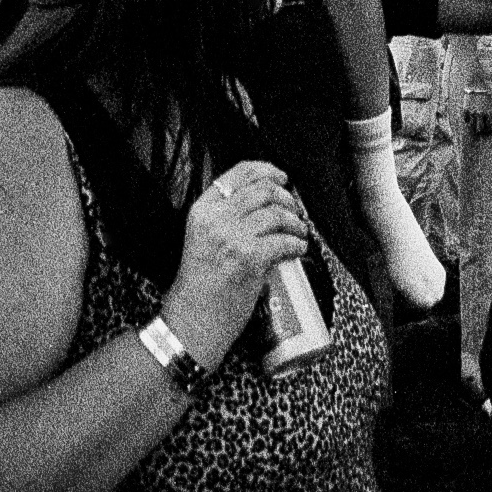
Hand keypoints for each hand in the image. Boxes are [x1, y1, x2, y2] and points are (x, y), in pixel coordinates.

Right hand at [162, 161, 310, 373]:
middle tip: (294, 209)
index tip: (281, 177)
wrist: (193, 321)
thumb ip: (226, 216)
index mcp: (203, 210)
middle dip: (286, 197)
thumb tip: (265, 201)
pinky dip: (296, 243)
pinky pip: (284, 240)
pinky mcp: (249, 258)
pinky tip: (297, 249)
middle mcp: (216, 219)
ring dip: (295, 222)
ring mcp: (232, 238)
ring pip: (277, 213)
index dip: (267, 170)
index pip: (239, 172)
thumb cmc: (200, 285)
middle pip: (263, 190)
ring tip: (298, 231)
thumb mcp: (202, 237)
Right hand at [462, 92, 491, 141]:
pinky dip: (467, 121)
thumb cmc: (484, 94)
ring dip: (473, 128)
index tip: (487, 132)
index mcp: (488, 113)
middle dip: (480, 132)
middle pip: (480, 129)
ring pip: (472, 126)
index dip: (488, 131)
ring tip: (474, 128)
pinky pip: (466, 120)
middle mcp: (480, 114)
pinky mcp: (465, 110)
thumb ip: (489, 113)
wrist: (475, 85)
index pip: (489, 127)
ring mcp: (472, 112)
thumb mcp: (490, 104)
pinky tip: (469, 121)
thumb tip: (489, 123)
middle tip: (480, 132)